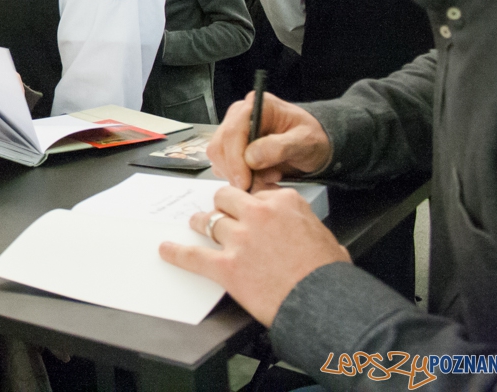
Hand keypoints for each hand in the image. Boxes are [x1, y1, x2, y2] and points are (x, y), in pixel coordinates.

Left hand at [159, 185, 350, 325]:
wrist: (325, 304)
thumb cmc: (329, 275)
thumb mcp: (324, 236)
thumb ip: (302, 223)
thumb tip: (298, 230)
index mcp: (284, 202)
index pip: (256, 193)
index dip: (251, 204)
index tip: (249, 211)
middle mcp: (258, 214)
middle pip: (226, 199)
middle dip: (223, 205)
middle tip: (221, 213)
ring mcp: (240, 239)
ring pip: (208, 221)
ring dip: (201, 223)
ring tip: (196, 224)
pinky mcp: (226, 265)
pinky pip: (193, 256)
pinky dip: (177, 253)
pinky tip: (167, 250)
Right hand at [209, 92, 331, 190]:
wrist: (313, 146)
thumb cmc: (312, 138)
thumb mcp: (305, 141)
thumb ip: (279, 147)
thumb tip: (250, 157)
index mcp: (256, 105)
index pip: (233, 131)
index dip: (235, 158)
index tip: (244, 181)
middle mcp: (239, 115)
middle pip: (220, 145)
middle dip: (235, 170)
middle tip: (255, 186)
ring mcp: (234, 131)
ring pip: (218, 157)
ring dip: (237, 175)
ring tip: (266, 179)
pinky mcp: (232, 148)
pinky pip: (223, 166)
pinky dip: (238, 178)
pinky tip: (260, 178)